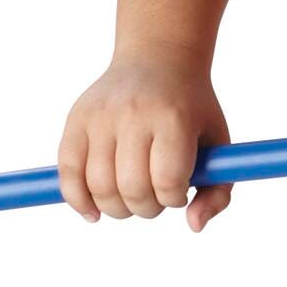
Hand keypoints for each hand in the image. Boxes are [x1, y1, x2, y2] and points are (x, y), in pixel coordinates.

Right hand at [57, 52, 232, 229]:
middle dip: (147, 207)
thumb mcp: (219, 145)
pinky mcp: (76, 119)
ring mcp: (100, 116)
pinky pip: (67, 171)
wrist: (158, 59)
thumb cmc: (192, 112)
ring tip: (130, 198)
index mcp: (173, 118)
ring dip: (117, 208)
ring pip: (99, 186)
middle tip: (154, 196)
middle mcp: (133, 114)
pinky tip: (93, 212)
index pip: (167, 181)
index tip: (179, 190)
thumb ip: (218, 193)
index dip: (174, 199)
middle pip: (132, 188)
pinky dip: (77, 200)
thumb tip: (193, 226)